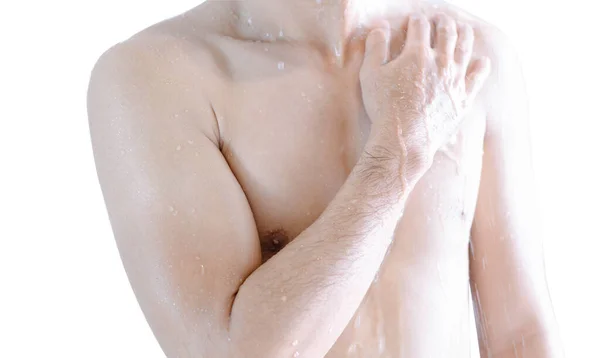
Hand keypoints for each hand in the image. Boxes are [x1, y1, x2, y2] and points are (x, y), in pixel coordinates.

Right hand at [360, 13, 490, 166]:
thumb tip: (380, 27)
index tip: (414, 20)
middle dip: (442, 22)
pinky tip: (482, 61)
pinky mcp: (463, 98)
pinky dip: (481, 67)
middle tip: (440, 19)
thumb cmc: (384, 108)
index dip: (416, 20)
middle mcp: (440, 62)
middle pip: (446, 32)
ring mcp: (455, 79)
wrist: (404, 139)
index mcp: (416, 53)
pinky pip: (477, 78)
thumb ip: (375, 47)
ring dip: (464, 34)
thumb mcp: (370, 75)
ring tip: (464, 29)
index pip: (419, 27)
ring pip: (465, 48)